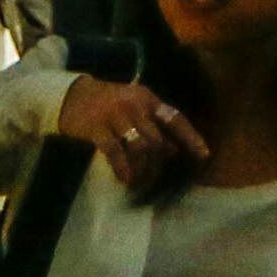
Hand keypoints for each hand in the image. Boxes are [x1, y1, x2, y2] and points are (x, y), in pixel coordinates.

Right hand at [56, 77, 205, 194]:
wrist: (72, 95)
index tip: (204, 155)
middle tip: (156, 178)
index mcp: (149, 99)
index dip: (191, 138)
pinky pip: (115, 152)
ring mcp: (116, 115)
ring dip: (143, 168)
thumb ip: (153, 126)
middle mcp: (136, 106)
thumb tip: (172, 150)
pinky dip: (123, 168)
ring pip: (140, 147)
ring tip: (140, 181)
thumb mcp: (135, 108)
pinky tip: (125, 180)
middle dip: (160, 163)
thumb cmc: (109, 104)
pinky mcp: (97, 127)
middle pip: (158, 139)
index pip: (176, 119)